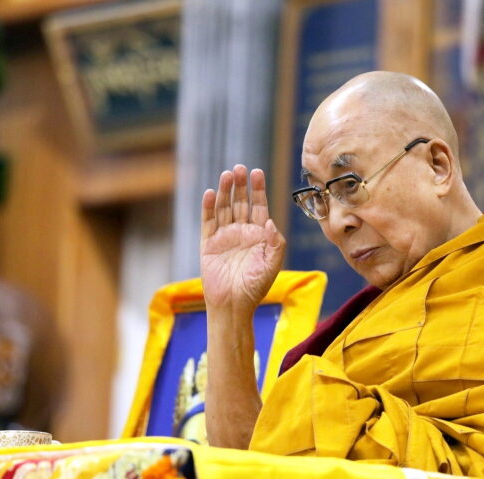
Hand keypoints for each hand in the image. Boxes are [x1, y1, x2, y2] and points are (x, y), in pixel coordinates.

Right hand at [200, 165, 285, 313]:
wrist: (233, 304)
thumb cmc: (255, 286)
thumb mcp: (272, 264)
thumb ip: (275, 243)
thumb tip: (271, 221)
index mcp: (259, 235)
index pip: (259, 206)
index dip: (258, 190)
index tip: (257, 172)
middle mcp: (241, 231)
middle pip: (240, 202)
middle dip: (241, 185)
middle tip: (240, 168)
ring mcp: (224, 236)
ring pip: (224, 208)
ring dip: (225, 191)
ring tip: (227, 175)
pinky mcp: (208, 244)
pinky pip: (208, 222)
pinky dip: (209, 207)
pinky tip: (211, 193)